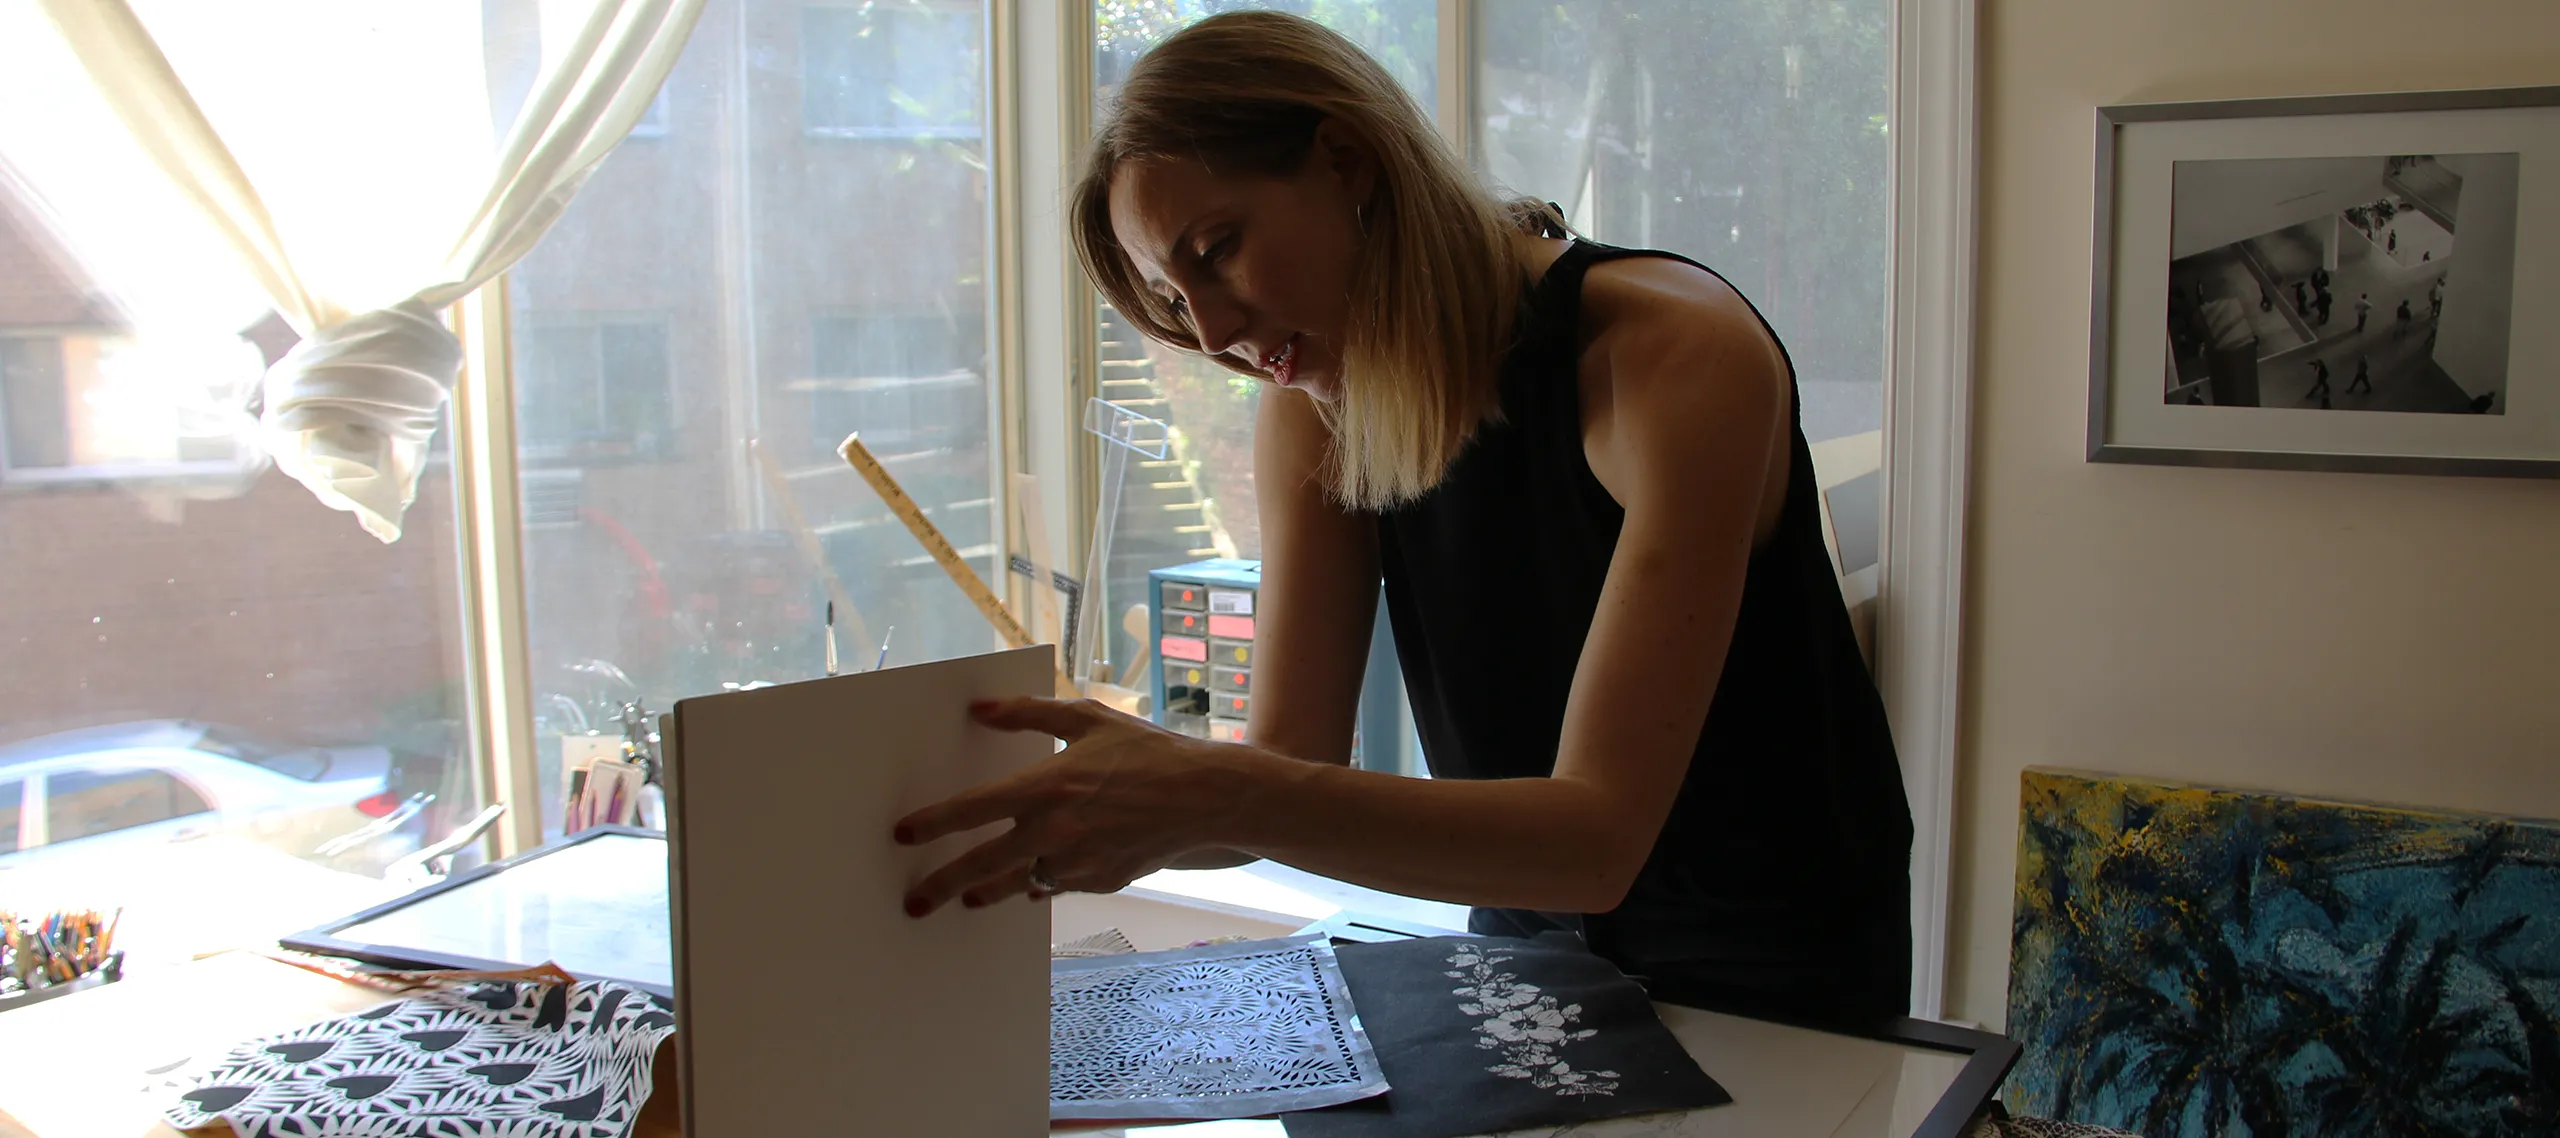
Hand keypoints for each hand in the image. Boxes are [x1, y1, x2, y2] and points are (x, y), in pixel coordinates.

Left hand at [894, 697, 1236, 916]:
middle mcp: (1053, 831)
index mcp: (1044, 786)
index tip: (903, 835)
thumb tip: (979, 708)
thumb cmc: (1147, 751)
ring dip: (986, 893)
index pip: (971, 810)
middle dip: (943, 885)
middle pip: (982, 864)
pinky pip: (1055, 888)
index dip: (932, 824)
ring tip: (967, 899)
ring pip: (1016, 885)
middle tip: (914, 902)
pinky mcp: (1098, 881)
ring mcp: (1076, 862)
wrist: (1204, 798)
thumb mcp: (1088, 718)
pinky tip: (1029, 885)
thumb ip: (1028, 713)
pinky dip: (1039, 886)